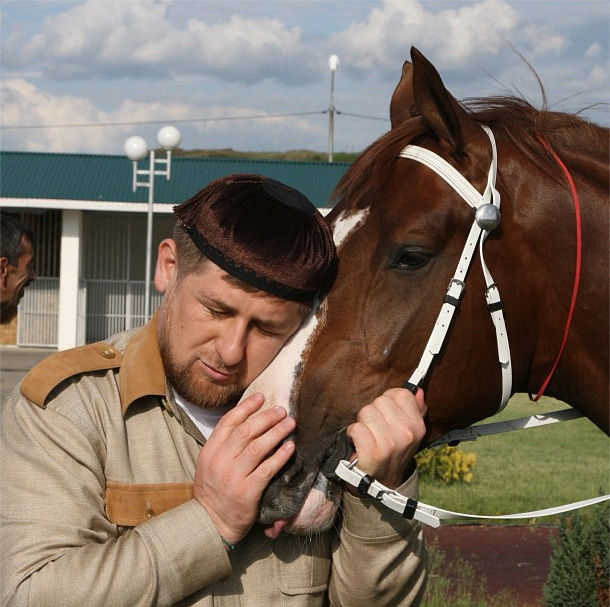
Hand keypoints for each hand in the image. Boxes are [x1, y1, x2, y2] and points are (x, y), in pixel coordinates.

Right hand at [193, 393, 295, 544]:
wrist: (210, 523)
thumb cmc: (213, 490)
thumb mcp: (209, 463)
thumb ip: (223, 444)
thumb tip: (247, 421)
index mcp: (210, 451)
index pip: (229, 421)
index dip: (246, 407)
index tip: (261, 397)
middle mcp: (220, 460)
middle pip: (246, 430)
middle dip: (267, 417)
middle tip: (281, 411)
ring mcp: (234, 476)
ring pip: (258, 446)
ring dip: (277, 432)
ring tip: (290, 423)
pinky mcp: (248, 491)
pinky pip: (267, 469)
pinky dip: (280, 456)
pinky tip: (290, 447)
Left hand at [346, 388, 426, 488]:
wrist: (382, 485)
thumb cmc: (392, 453)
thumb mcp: (409, 433)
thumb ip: (415, 410)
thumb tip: (417, 390)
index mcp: (417, 427)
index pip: (400, 394)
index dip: (389, 400)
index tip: (386, 413)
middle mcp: (406, 434)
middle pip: (380, 401)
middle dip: (373, 412)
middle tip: (375, 428)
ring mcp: (390, 444)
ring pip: (366, 412)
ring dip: (362, 423)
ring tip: (367, 435)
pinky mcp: (372, 453)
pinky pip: (356, 428)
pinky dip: (352, 434)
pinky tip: (358, 443)